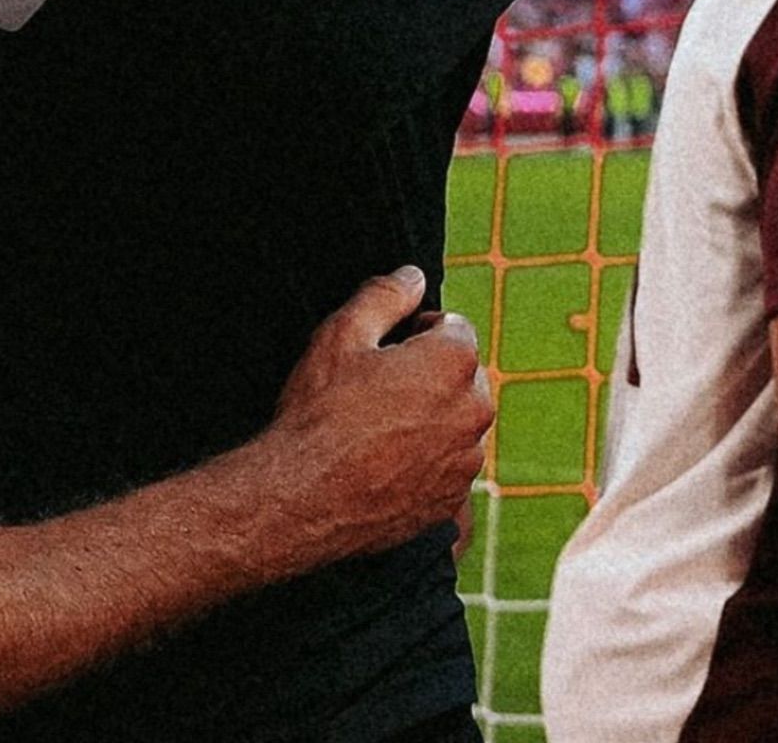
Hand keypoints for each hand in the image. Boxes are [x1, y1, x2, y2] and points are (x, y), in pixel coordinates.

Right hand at [260, 266, 491, 568]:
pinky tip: (382, 460)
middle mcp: (473, 412)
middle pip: (463, 375)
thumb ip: (385, 296)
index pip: (455, 328)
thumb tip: (412, 275)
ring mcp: (466, 461)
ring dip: (431, 417)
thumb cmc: (320, 410)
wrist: (303, 497)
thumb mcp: (342, 334)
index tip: (382, 350)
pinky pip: (448, 465)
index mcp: (453, 362)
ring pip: (458, 422)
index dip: (416, 332)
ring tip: (375, 427)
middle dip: (430, 373)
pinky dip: (426, 458)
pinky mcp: (452, 500)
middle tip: (375, 386)